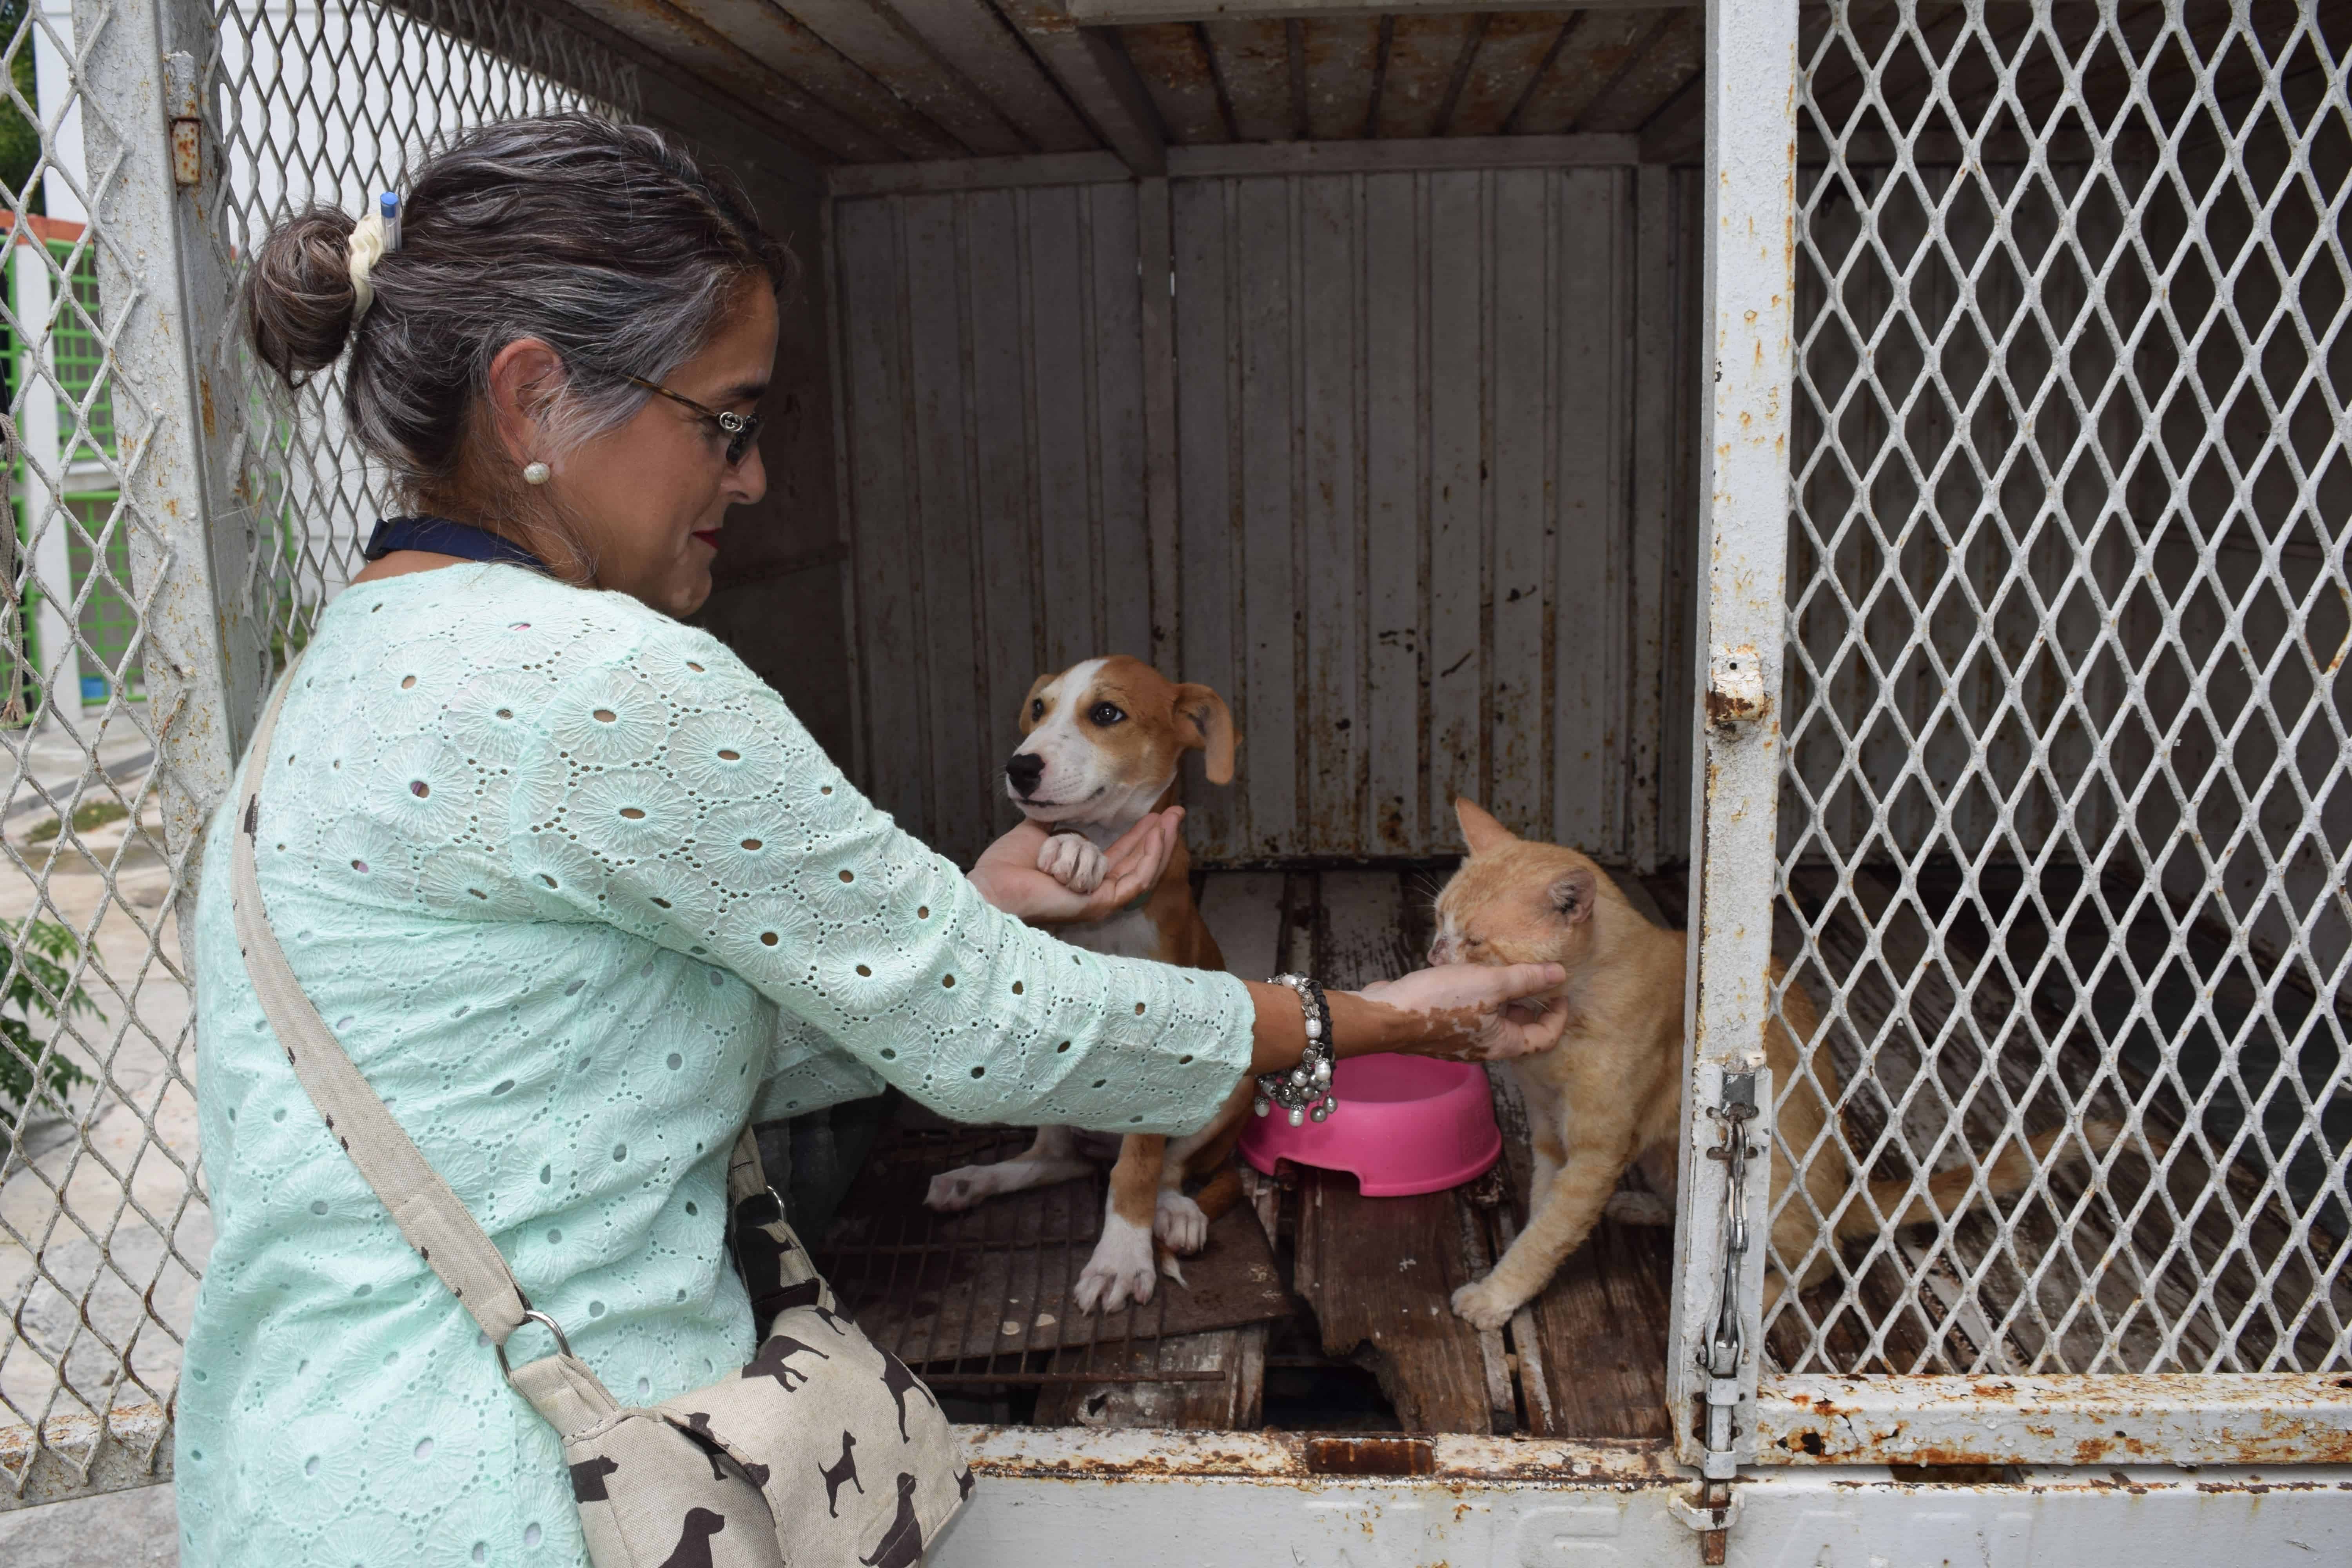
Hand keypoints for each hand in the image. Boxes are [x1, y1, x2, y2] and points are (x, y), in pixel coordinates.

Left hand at [968, 811, 1182, 924]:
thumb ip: (1060, 821)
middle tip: (1176, 813)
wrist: (993, 883)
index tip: (1155, 813)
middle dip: (1159, 838)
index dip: (1141, 835)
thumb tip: (1069, 799)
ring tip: (1171, 820)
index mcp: (1083, 876)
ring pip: (1143, 873)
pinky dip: (1148, 858)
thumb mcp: (1041, 832)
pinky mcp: (1099, 904)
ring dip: (1159, 845)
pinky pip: (1134, 881)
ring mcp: (1100, 900)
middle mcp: (1095, 890)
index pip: (1121, 856)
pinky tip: (1156, 836)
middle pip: (1138, 864)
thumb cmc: (1009, 865)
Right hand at [1356, 962, 1571, 1061]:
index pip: (1545, 1037)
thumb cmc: (1440, 1003)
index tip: (1559, 990)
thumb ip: (1525, 979)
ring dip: (1501, 994)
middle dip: (1529, 1000)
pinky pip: (1469, 1011)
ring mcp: (1461, 1038)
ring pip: (1492, 1017)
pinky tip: (1468, 970)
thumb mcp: (1490, 984)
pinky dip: (1477, 993)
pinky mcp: (1441, 1027)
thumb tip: (1559, 974)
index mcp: (1503, 1044)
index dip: (1558, 1015)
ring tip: (1502, 966)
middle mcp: (1484, 1047)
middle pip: (1518, 1027)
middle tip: (1534, 972)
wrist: (1386, 1016)